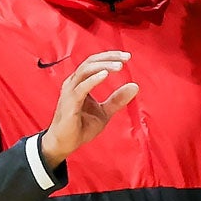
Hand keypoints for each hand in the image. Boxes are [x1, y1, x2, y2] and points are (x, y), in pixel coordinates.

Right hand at [41, 52, 139, 166]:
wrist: (65, 143)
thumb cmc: (80, 127)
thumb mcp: (104, 112)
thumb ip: (117, 99)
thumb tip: (135, 86)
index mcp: (80, 83)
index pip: (94, 62)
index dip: (110, 57)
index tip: (127, 56)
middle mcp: (73, 83)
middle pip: (90, 62)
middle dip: (109, 57)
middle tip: (126, 58)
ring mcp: (69, 92)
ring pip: (85, 70)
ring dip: (103, 66)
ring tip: (119, 66)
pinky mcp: (69, 103)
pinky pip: (81, 87)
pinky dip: (93, 79)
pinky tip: (105, 75)